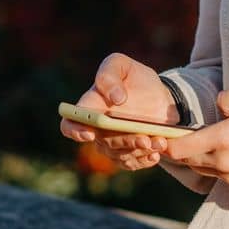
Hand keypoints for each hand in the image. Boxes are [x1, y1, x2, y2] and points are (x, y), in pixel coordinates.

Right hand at [59, 51, 178, 172]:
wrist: (159, 95)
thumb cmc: (133, 78)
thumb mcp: (121, 65)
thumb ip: (110, 74)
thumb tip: (115, 98)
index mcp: (89, 108)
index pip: (70, 124)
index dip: (75, 131)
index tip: (90, 133)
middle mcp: (97, 130)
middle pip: (104, 143)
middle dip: (124, 141)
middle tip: (144, 138)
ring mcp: (113, 145)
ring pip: (120, 155)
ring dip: (139, 150)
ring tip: (159, 141)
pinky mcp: (129, 154)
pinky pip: (132, 163)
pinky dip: (145, 159)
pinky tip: (156, 152)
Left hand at [161, 82, 228, 190]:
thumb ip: (228, 97)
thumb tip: (215, 109)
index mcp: (224, 138)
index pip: (179, 147)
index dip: (166, 139)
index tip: (163, 131)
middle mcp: (224, 162)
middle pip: (185, 159)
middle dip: (180, 147)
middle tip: (180, 132)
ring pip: (199, 168)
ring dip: (196, 156)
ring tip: (204, 138)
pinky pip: (216, 174)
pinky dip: (212, 163)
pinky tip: (224, 148)